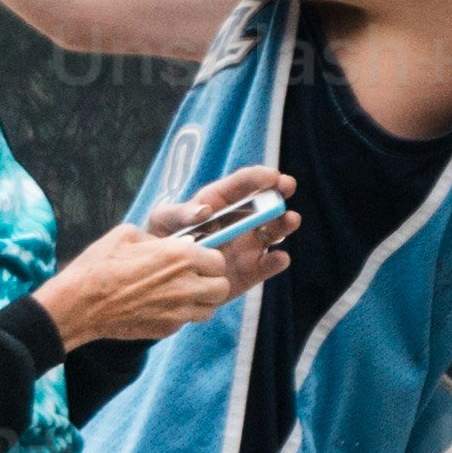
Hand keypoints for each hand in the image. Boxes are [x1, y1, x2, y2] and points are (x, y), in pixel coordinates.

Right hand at [37, 193, 289, 351]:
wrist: (80, 303)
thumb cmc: (99, 264)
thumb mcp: (127, 234)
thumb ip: (157, 238)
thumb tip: (169, 244)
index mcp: (180, 256)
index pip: (218, 260)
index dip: (208, 259)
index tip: (196, 259)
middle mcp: (185, 285)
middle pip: (221, 287)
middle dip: (211, 281)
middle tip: (194, 277)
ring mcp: (178, 311)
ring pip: (210, 309)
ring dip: (201, 300)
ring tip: (181, 293)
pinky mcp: (167, 329)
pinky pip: (187, 321)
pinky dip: (181, 314)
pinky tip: (162, 305)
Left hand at [142, 167, 298, 288]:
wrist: (164, 276)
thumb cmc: (162, 239)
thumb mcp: (163, 220)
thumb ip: (180, 213)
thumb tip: (205, 211)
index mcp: (220, 200)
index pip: (242, 183)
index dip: (258, 176)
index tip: (271, 175)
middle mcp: (240, 219)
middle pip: (266, 202)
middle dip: (280, 191)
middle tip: (287, 186)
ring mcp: (249, 244)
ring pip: (275, 230)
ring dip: (285, 223)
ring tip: (289, 220)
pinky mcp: (251, 270)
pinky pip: (270, 264)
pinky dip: (278, 261)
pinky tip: (278, 258)